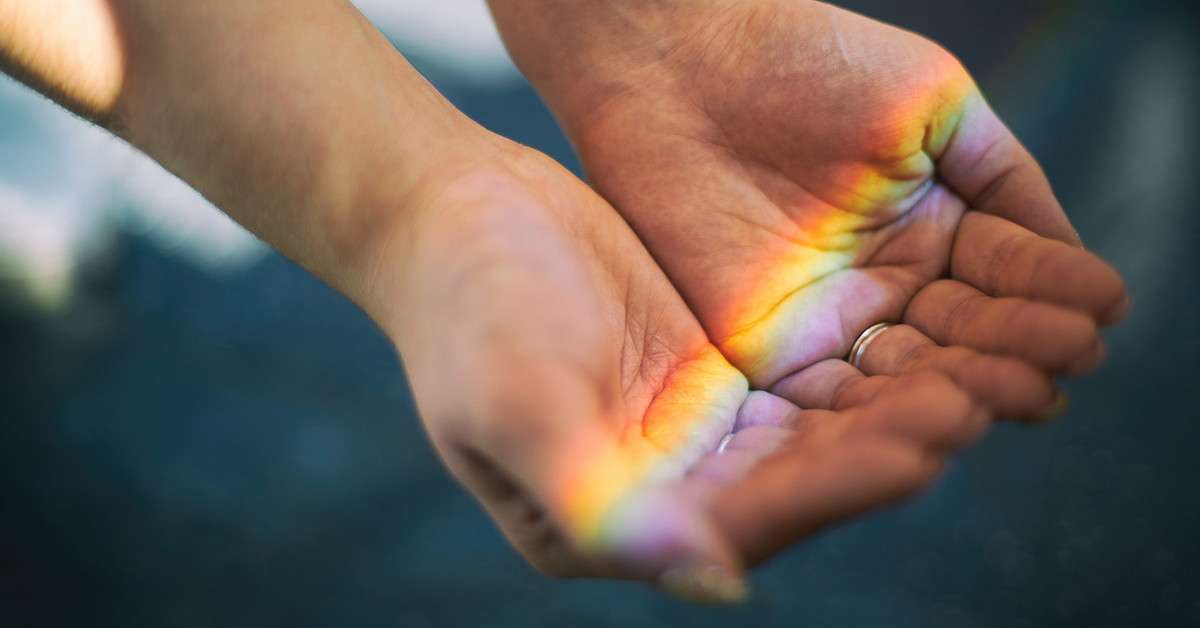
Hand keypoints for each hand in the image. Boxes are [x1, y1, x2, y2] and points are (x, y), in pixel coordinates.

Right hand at [372, 135, 988, 599]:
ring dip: (880, 418)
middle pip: (786, 487)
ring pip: (803, 442)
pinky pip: (796, 390)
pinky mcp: (709, 380)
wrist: (451, 217)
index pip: (733, 524)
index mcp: (605, 525)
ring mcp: (686, 437)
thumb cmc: (464, 310)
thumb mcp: (516, 401)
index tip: (911, 452)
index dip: (825, 492)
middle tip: (966, 408)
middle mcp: (657, 495)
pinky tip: (915, 352)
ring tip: (966, 382)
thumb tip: (711, 577)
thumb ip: (597, 494)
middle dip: (875, 453)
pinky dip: (854, 379)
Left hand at [489, 0, 1128, 417]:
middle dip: (1023, 343)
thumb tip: (1070, 254)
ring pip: (916, 371)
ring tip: (1028, 390)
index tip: (1102, 305)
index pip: (1009, 270)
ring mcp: (833, 319)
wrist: (681, 69)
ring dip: (970, 383)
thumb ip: (1000, 175)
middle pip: (970, 331)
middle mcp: (891, 280)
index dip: (1053, 287)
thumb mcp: (929, 103)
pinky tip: (939, 407)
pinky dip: (887, 407)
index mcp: (935, 222)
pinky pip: (839, 396)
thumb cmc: (804, 61)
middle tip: (1073, 358)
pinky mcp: (772, 353)